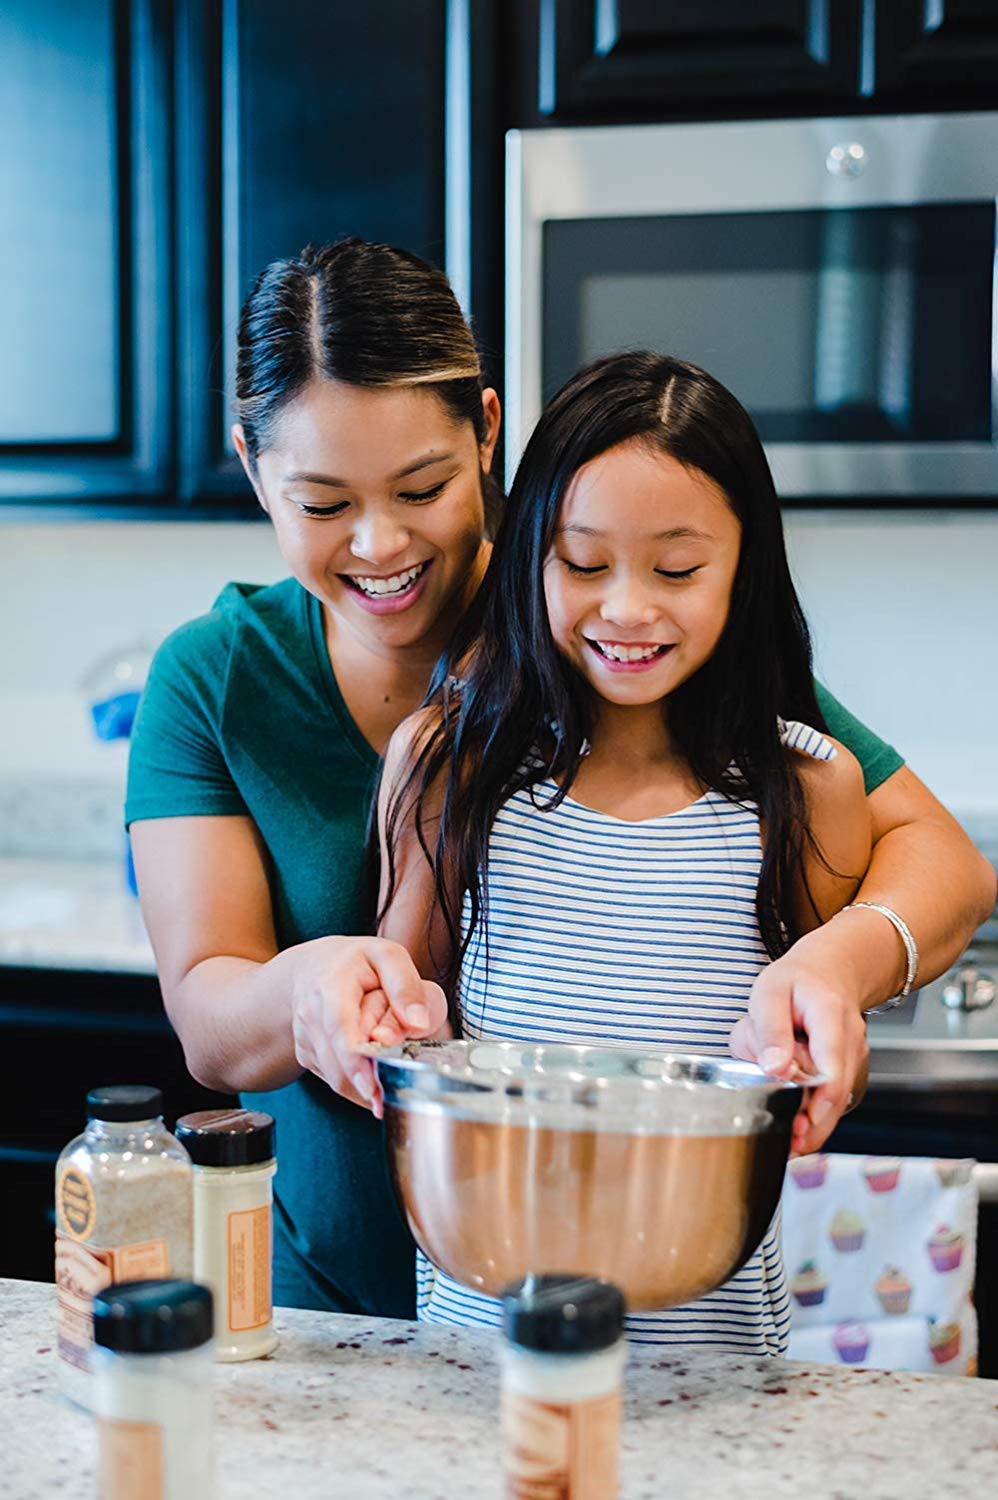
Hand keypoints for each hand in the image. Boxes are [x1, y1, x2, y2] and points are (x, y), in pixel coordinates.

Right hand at [289, 936, 447, 1117]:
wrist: (313, 967)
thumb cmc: (356, 962)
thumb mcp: (387, 956)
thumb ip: (405, 986)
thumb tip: (419, 1023)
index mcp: (331, 986)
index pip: (340, 1029)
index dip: (355, 1062)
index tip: (373, 1088)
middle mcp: (311, 1014)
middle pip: (336, 1063)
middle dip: (364, 1086)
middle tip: (389, 1101)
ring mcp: (305, 1037)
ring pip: (334, 1078)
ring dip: (362, 1089)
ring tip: (386, 1091)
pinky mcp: (306, 1054)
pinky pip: (332, 1079)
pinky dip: (354, 1085)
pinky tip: (371, 1077)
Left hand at [729, 926, 868, 1156]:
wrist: (830, 969)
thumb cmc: (797, 981)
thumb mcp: (769, 993)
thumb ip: (770, 1030)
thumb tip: (774, 1068)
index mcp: (830, 1015)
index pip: (832, 1063)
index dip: (820, 1099)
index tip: (803, 1122)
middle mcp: (850, 1040)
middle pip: (838, 1092)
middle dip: (815, 1123)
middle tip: (791, 1145)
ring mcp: (854, 1056)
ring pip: (837, 1099)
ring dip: (814, 1120)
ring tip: (791, 1139)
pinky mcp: (848, 1068)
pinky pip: (833, 1095)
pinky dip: (815, 1110)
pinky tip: (797, 1121)